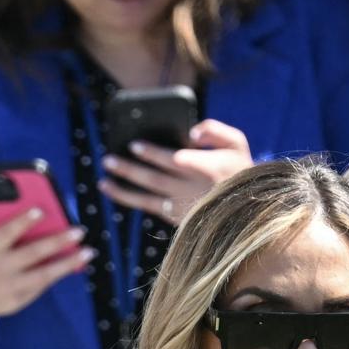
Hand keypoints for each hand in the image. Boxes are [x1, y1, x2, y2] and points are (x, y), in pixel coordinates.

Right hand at [0, 206, 93, 322]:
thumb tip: (17, 199)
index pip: (6, 234)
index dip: (23, 222)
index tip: (42, 210)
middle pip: (32, 255)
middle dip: (58, 242)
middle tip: (80, 231)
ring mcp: (6, 289)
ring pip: (42, 276)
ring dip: (67, 264)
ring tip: (87, 252)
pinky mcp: (14, 303)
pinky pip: (39, 288)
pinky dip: (55, 276)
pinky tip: (70, 265)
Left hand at [99, 119, 253, 226]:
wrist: (245, 208)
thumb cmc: (239, 169)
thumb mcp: (237, 143)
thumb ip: (215, 130)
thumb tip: (191, 131)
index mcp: (206, 169)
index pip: (175, 160)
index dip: (153, 154)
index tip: (134, 145)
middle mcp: (191, 189)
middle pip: (154, 179)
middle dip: (129, 169)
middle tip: (108, 159)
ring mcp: (182, 206)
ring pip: (146, 199)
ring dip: (122, 190)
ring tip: (103, 181)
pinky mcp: (177, 218)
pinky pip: (149, 208)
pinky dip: (131, 200)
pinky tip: (115, 191)